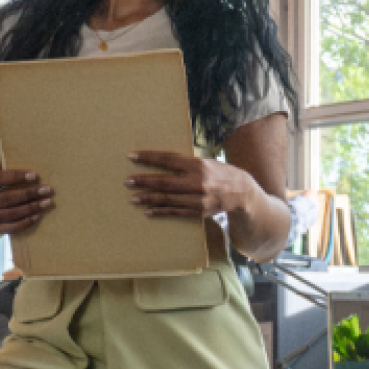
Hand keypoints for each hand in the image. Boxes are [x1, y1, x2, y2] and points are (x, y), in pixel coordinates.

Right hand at [0, 169, 52, 235]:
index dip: (17, 177)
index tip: (35, 175)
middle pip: (8, 198)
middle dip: (30, 194)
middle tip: (48, 189)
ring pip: (12, 213)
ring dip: (32, 207)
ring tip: (48, 202)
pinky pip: (12, 227)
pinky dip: (25, 222)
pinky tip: (38, 215)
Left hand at [125, 151, 250, 218]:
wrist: (241, 192)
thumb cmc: (218, 173)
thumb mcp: (205, 162)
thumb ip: (185, 163)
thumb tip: (159, 159)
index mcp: (197, 165)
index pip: (168, 159)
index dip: (149, 157)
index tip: (131, 156)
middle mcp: (198, 182)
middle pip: (164, 182)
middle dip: (143, 181)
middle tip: (127, 181)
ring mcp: (198, 198)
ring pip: (168, 199)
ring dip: (148, 198)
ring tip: (133, 198)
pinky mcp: (199, 211)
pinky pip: (176, 212)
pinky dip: (161, 212)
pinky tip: (147, 211)